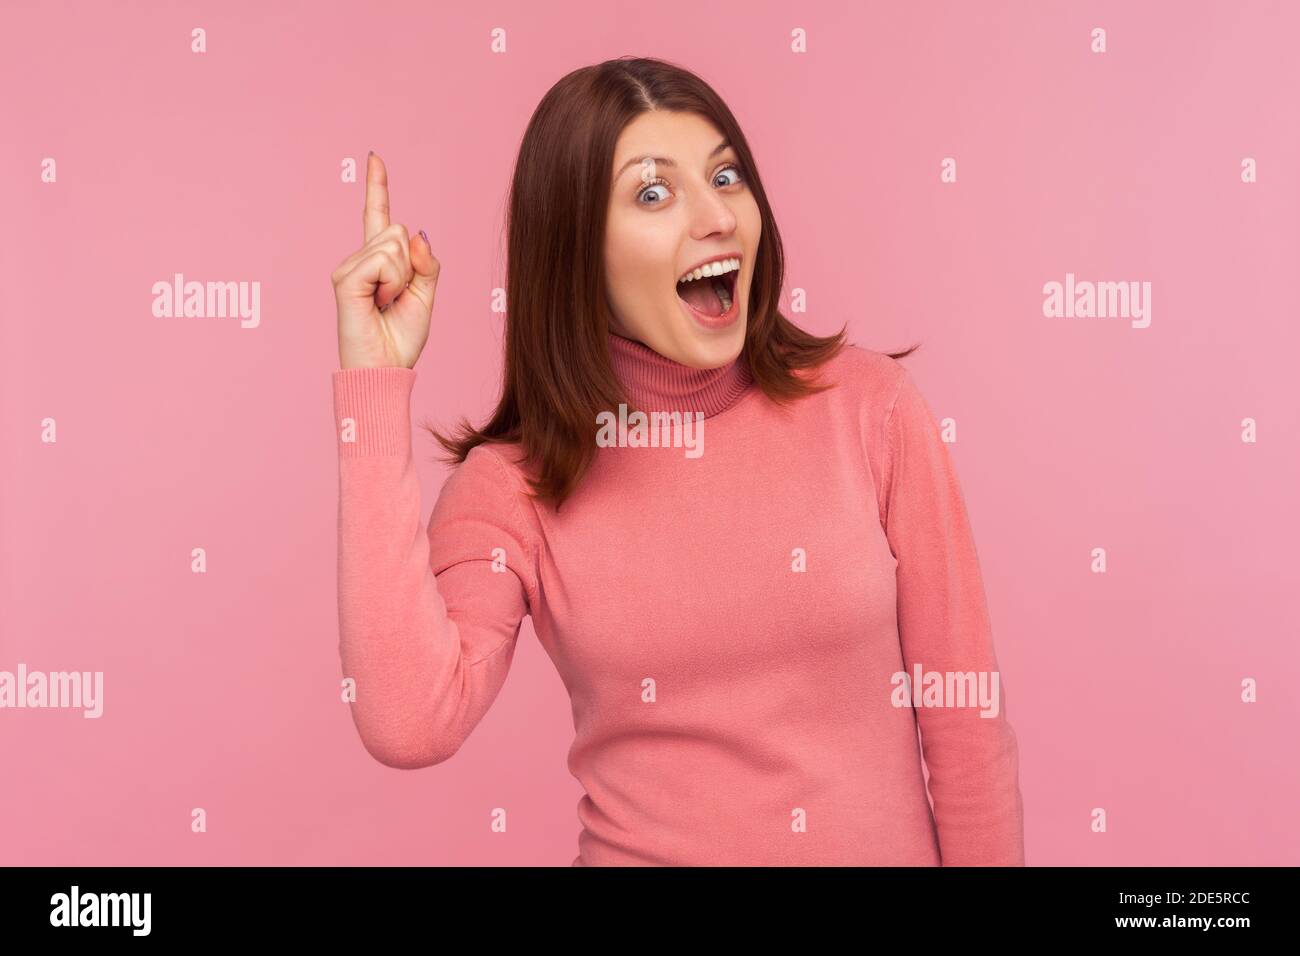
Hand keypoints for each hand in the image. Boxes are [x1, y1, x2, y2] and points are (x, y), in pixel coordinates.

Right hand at [331, 152, 439, 369]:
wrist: (386, 371)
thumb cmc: (401, 339)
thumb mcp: (425, 296)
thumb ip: (426, 263)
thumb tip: (416, 232)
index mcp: (379, 262)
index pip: (378, 216)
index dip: (377, 186)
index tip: (374, 157)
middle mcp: (359, 259)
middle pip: (398, 229)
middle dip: (411, 265)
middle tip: (395, 299)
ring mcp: (348, 266)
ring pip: (393, 243)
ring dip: (402, 277)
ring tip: (385, 303)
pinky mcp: (344, 277)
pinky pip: (383, 259)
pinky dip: (391, 282)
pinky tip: (377, 302)